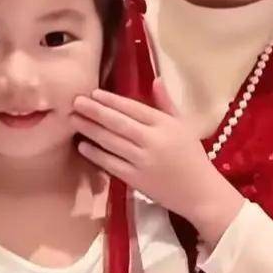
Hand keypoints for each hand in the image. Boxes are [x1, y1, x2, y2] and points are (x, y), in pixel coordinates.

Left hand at [71, 79, 243, 244]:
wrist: (200, 193)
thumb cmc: (192, 157)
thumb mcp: (183, 126)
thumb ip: (167, 104)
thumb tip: (155, 80)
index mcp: (165, 125)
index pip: (133, 108)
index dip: (112, 100)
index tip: (94, 92)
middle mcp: (153, 140)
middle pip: (118, 123)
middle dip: (94, 111)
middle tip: (75, 101)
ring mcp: (143, 161)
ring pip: (111, 142)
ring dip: (90, 130)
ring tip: (73, 119)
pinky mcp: (136, 179)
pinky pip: (111, 164)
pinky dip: (95, 154)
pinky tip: (82, 146)